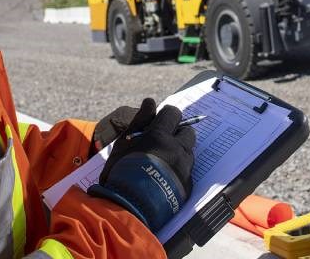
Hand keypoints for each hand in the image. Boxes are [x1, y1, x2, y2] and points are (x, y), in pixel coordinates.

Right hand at [87, 98, 196, 231]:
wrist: (126, 207)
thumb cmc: (120, 170)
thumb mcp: (124, 142)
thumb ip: (140, 120)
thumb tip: (150, 102)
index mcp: (160, 135)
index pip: (173, 113)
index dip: (166, 117)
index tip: (159, 124)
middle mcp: (176, 149)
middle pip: (187, 131)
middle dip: (177, 134)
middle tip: (162, 143)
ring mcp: (184, 168)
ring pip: (189, 151)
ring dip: (180, 152)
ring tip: (163, 162)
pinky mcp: (187, 185)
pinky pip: (188, 171)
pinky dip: (179, 171)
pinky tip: (165, 177)